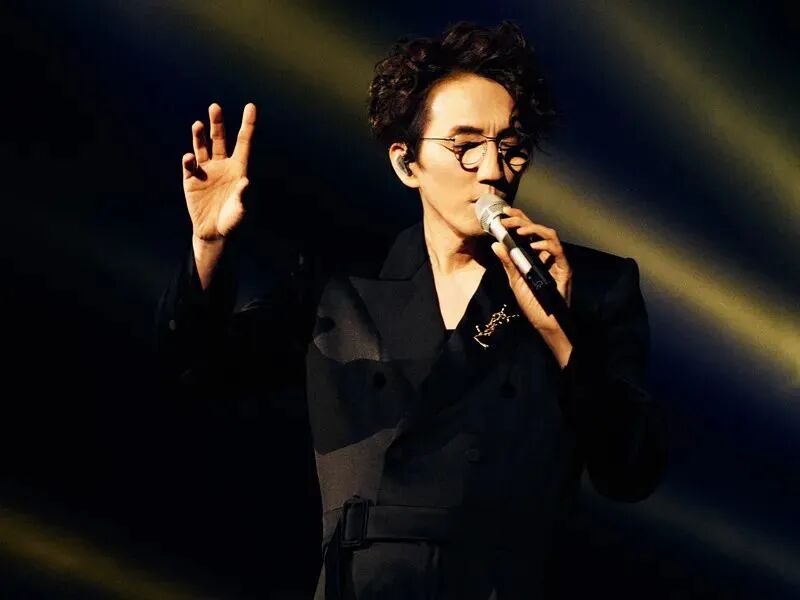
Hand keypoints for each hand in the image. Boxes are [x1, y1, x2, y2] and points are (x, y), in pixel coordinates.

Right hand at [182, 103, 255, 242]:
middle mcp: (222, 166)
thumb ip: (243, 197)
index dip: (248, 124)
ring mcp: (206, 171)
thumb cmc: (233, 221)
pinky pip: (189, 165)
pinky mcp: (191, 179)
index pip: (244, 142)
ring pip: (202, 147)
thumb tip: (245, 182)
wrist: (214, 233)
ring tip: (199, 124)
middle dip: (218, 123)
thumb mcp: (241, 211)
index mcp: (239, 169)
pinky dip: (189, 160)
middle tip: (215, 107)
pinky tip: (190, 158)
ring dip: (199, 135)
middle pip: (220, 139)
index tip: (251, 106)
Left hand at [490, 206, 572, 333]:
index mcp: (535, 255)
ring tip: (518, 230)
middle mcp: (547, 254)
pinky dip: (545, 246)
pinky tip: (533, 247)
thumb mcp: (515, 281)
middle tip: (506, 217)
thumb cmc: (533, 304)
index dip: (517, 219)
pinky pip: (558, 251)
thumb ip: (508, 262)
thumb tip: (495, 244)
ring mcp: (557, 260)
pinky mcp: (564, 269)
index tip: (503, 213)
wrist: (546, 323)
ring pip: (549, 234)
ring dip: (534, 229)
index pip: (528, 231)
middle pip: (537, 229)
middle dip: (521, 220)